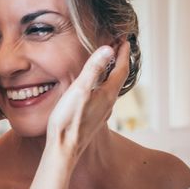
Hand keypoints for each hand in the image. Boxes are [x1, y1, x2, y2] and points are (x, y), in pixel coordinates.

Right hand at [47, 41, 129, 158]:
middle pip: (119, 78)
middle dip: (120, 62)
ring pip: (112, 88)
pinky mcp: (93, 119)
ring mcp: (102, 113)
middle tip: (119, 48)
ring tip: (108, 65)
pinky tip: (95, 89)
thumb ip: (93, 69)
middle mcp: (109, 103)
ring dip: (112, 74)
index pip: (121, 69)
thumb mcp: (79, 90)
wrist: (64, 149)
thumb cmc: (69, 120)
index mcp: (107, 94)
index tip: (125, 39)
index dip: (123, 53)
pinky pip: (104, 97)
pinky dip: (104, 85)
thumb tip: (108, 49)